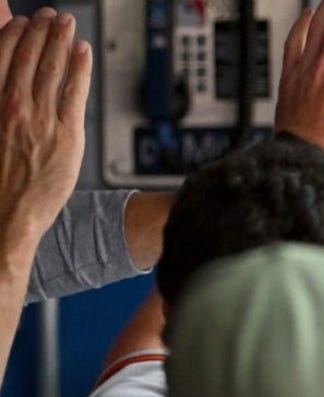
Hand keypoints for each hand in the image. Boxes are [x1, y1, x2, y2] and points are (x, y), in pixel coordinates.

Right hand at [0, 9, 90, 249]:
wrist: (4, 216)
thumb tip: (8, 94)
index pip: (0, 57)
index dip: (13, 34)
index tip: (22, 21)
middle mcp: (11, 107)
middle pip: (27, 57)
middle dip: (39, 30)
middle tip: (50, 15)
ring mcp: (40, 120)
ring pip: (52, 69)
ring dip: (60, 41)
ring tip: (66, 23)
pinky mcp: (66, 135)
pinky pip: (75, 92)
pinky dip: (79, 68)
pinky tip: (82, 51)